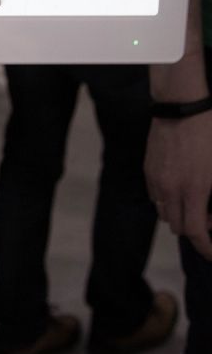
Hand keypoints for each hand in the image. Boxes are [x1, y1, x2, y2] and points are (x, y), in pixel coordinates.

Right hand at [145, 111, 211, 259]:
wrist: (183, 105)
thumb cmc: (210, 132)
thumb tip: (210, 215)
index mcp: (194, 190)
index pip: (195, 232)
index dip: (205, 248)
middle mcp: (171, 189)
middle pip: (178, 227)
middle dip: (194, 230)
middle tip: (208, 217)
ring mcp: (157, 180)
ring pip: (164, 213)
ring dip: (179, 214)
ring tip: (193, 200)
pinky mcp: (148, 170)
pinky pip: (155, 196)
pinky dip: (168, 199)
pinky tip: (179, 185)